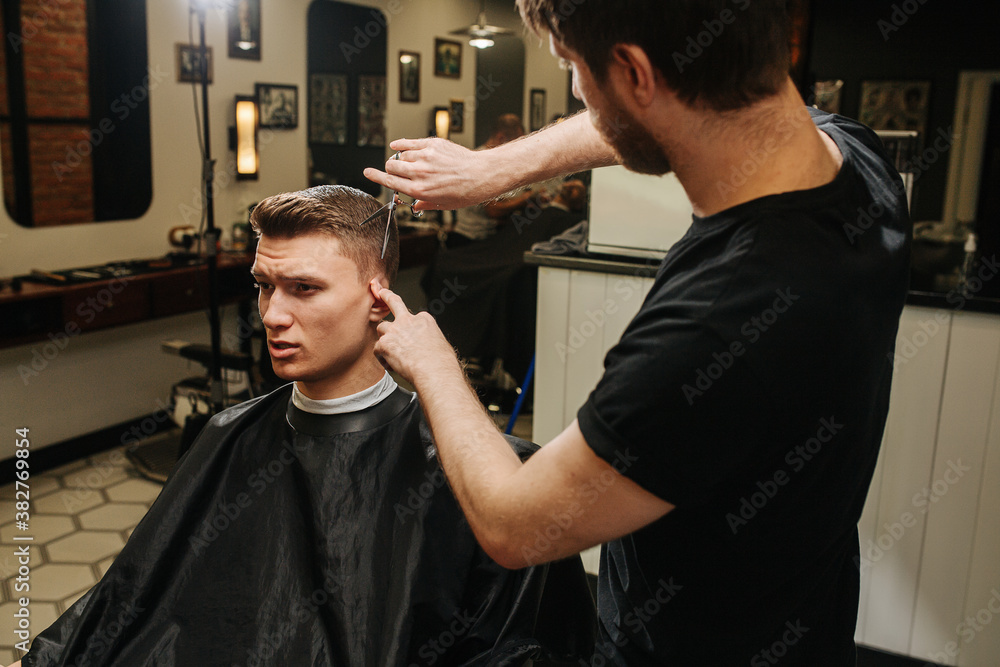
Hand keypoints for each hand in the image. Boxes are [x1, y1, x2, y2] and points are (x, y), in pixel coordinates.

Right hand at [363, 138, 499, 210]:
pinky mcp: (432, 145)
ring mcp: (425, 157)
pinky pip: (409, 142)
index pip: (389, 182)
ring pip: (401, 155)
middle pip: (391, 166)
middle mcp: (419, 173)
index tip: (367, 172)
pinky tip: (398, 145)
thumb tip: (416, 204)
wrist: (480, 175)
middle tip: (395, 170)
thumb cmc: (465, 192)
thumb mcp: (444, 205)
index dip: (376, 177)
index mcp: (419, 190)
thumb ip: (425, 203)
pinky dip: (401, 144)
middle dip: (389, 169)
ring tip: (410, 163)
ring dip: (401, 159)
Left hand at [373, 283, 461, 387]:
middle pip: (394, 303)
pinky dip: (383, 358)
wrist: (434, 371)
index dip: (410, 326)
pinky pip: (377, 349)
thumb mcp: (441, 343)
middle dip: (386, 296)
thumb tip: (427, 346)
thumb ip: (428, 339)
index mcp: (424, 319)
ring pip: (382, 328)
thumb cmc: (442, 362)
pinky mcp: (384, 343)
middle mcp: (408, 320)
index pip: (413, 317)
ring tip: (392, 353)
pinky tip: (393, 365)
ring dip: (385, 339)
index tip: (411, 333)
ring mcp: (394, 330)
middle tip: (381, 292)